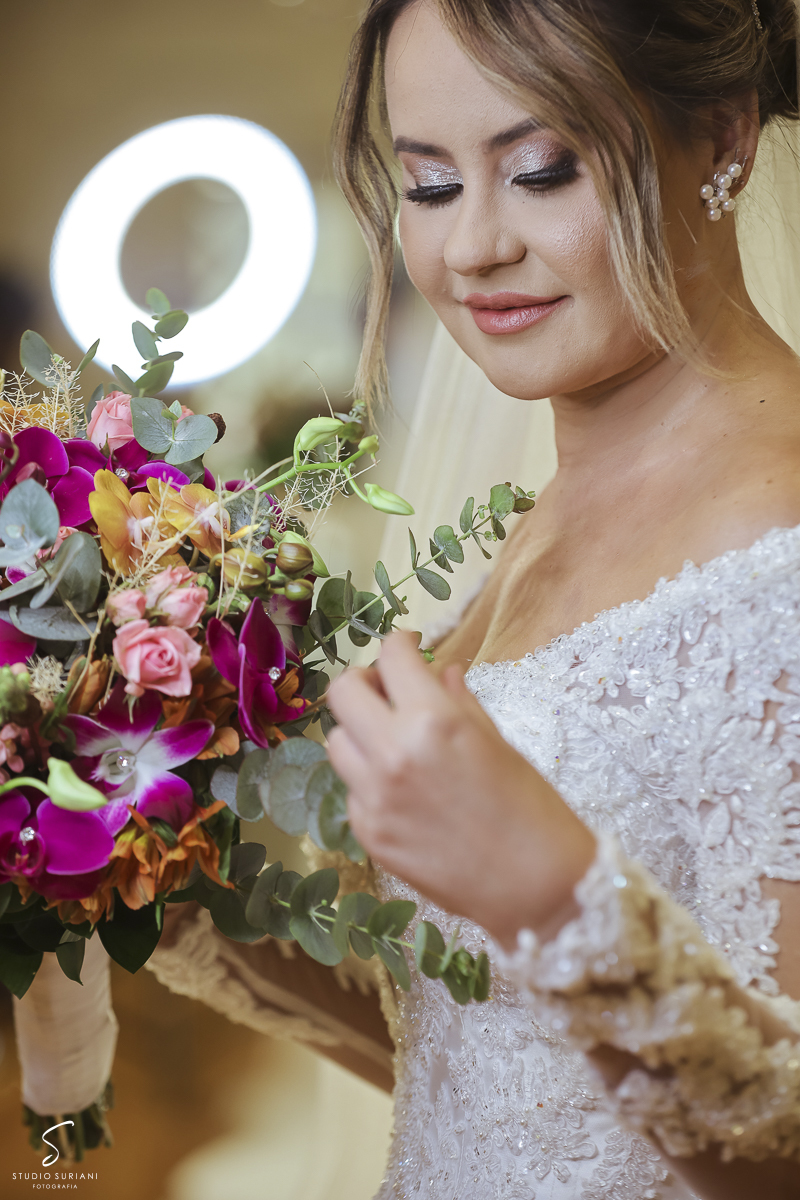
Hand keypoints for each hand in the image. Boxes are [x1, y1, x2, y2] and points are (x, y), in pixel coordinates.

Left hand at [326, 631, 596, 947]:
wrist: (536, 886)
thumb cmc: (532, 808)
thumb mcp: (498, 742)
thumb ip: (460, 702)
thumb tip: (443, 672)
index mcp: (433, 721)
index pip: (392, 657)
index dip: (400, 643)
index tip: (409, 647)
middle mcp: (392, 753)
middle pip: (342, 693)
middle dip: (364, 680)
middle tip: (387, 687)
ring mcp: (374, 797)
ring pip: (336, 742)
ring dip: (359, 730)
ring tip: (391, 739)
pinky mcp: (369, 834)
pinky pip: (352, 790)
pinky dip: (369, 779)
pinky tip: (402, 788)